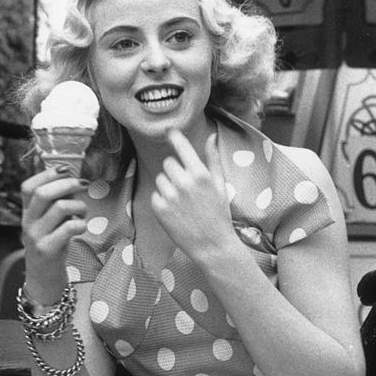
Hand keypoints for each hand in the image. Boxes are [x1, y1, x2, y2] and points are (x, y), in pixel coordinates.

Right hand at [20, 166, 87, 299]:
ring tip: (83, 213)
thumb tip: (74, 180)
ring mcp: (36, 236)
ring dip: (79, 206)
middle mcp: (28, 222)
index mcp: (27, 212)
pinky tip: (82, 228)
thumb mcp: (49, 222)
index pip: (28, 186)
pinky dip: (81, 224)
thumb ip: (57, 203)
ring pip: (60, 208)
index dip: (46, 173)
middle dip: (67, 184)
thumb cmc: (51, 245)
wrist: (43, 279)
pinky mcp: (47, 249)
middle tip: (83, 184)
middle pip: (43, 193)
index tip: (65, 169)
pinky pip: (68, 228)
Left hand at [151, 130, 235, 259]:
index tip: (169, 130)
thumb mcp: (220, 184)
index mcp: (200, 174)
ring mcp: (170, 196)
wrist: (212, 245)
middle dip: (175, 170)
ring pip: (160, 178)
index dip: (174, 136)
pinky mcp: (159, 209)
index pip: (181, 146)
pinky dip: (163, 200)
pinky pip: (155, 194)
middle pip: (168, 162)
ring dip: (168, 185)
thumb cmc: (219, 213)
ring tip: (182, 201)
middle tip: (186, 187)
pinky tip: (176, 211)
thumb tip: (211, 136)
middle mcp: (184, 182)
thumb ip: (213, 158)